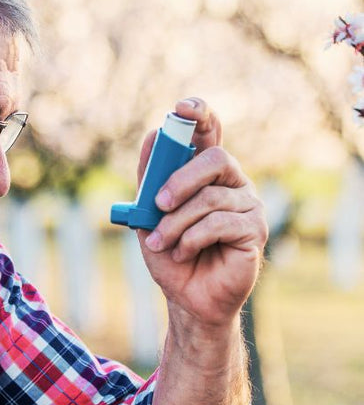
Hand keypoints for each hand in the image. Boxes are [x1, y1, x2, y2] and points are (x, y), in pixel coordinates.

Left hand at [137, 98, 267, 327]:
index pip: (210, 133)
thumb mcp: (148, 214)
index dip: (200, 115)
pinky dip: (191, 238)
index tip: (181, 108)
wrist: (186, 296)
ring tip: (160, 243)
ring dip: (175, 223)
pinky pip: (220, 223)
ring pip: (210, 198)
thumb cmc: (170, 253)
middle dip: (180, 179)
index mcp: (206, 174)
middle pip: (215, 159)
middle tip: (158, 203)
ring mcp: (248, 205)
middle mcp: (232, 183)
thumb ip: (150, 178)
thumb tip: (154, 135)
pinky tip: (182, 252)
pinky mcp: (254, 230)